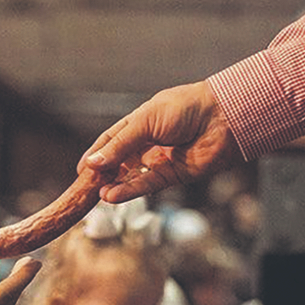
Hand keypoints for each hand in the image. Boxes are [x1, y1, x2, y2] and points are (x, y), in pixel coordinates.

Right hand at [82, 81, 239, 202]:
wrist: (223, 118)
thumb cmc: (186, 108)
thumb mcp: (146, 120)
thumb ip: (121, 144)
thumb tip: (92, 162)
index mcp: (141, 122)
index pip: (111, 140)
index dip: (96, 154)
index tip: (81, 170)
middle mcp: (149, 142)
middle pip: (119, 162)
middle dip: (102, 175)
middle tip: (84, 189)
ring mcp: (161, 160)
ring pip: (131, 177)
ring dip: (115, 186)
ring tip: (98, 195)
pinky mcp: (173, 175)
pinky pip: (147, 185)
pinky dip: (130, 191)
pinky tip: (112, 196)